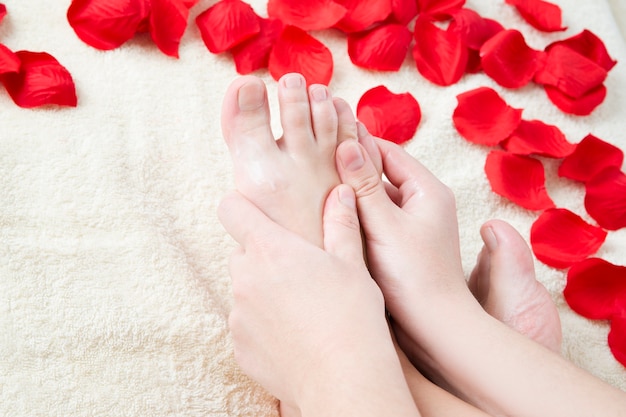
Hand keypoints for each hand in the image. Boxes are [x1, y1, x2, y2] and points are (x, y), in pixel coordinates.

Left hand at [218, 185, 410, 414]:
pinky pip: (245, 325)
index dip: (240, 206)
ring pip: (244, 290)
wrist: (344, 379)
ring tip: (301, 309)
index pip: (231, 209)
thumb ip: (340, 224)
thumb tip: (341, 192)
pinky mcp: (239, 346)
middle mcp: (245, 278)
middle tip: (297, 270)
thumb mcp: (352, 263)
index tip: (254, 211)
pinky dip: (262, 325)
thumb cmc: (352, 315)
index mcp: (270, 249)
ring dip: (263, 292)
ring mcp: (238, 315)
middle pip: (241, 253)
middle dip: (263, 256)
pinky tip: (294, 336)